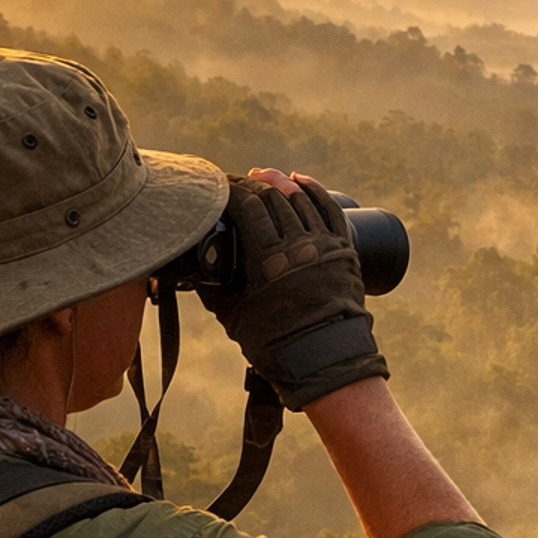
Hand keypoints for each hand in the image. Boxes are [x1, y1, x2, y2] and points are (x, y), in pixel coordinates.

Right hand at [197, 169, 389, 411]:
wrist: (325, 361)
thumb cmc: (276, 345)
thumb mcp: (233, 317)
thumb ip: (212, 291)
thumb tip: (193, 276)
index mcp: (268, 259)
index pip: (248, 206)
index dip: (231, 190)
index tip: (217, 187)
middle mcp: (298, 245)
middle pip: (273, 197)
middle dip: (252, 184)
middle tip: (236, 183)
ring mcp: (324, 245)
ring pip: (301, 199)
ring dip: (279, 183)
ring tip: (263, 176)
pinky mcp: (344, 250)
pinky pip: (329, 210)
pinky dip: (314, 191)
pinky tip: (300, 182)